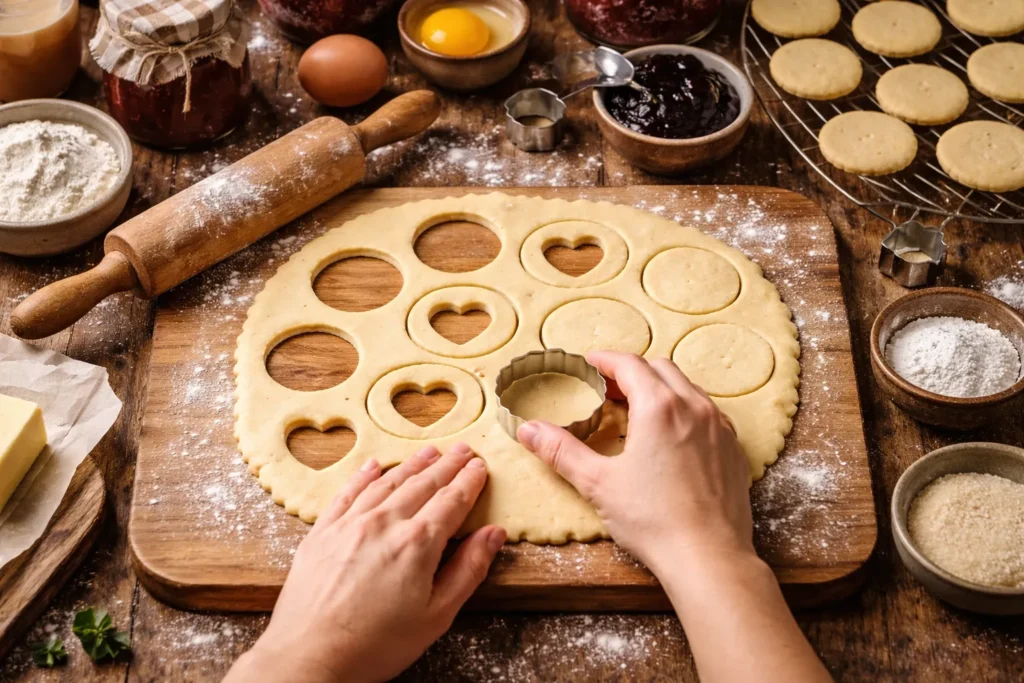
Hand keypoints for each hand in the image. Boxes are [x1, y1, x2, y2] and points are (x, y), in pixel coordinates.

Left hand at [226, 444, 505, 682]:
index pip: (451, 501)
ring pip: (387, 482)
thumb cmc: (375, 645)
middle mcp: (384, 523)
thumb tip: (493, 534)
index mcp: (417, 543)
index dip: (469, 482)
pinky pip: (348, 493)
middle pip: (423, 484)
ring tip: (429, 451)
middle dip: (447, 465)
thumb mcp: (436, 616)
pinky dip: (364, 476)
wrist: (309, 657)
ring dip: (412, 465)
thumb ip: (468, 570)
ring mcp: (350, 524)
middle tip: (463, 449)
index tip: (480, 467)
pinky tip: (374, 466)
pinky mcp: (322, 532)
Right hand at [516, 351, 752, 571]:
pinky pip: (708, 412)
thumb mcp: (598, 483)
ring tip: (637, 410)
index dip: (605, 360)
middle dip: (631, 372)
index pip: (629, 364)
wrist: (709, 558)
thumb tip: (527, 429)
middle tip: (608, 390)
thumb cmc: (653, 520)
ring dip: (660, 388)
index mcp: (659, 407)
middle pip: (660, 368)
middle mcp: (694, 407)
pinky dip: (685, 410)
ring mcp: (719, 426)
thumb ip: (561, 450)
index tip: (588, 364)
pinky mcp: (733, 448)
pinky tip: (671, 436)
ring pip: (687, 388)